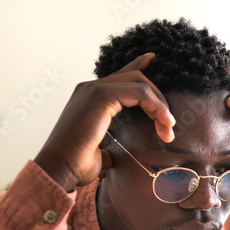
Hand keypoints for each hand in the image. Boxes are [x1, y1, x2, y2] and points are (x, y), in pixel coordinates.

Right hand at [33, 53, 175, 191]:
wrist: (60, 169)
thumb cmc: (76, 165)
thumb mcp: (98, 152)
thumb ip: (108, 147)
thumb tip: (115, 157)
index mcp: (89, 97)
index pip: (120, 77)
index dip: (139, 65)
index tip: (153, 60)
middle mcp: (90, 88)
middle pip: (135, 77)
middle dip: (158, 98)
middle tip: (169, 125)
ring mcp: (94, 89)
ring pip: (140, 83)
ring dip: (160, 105)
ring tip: (168, 129)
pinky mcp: (101, 96)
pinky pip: (140, 92)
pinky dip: (156, 106)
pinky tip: (165, 123)